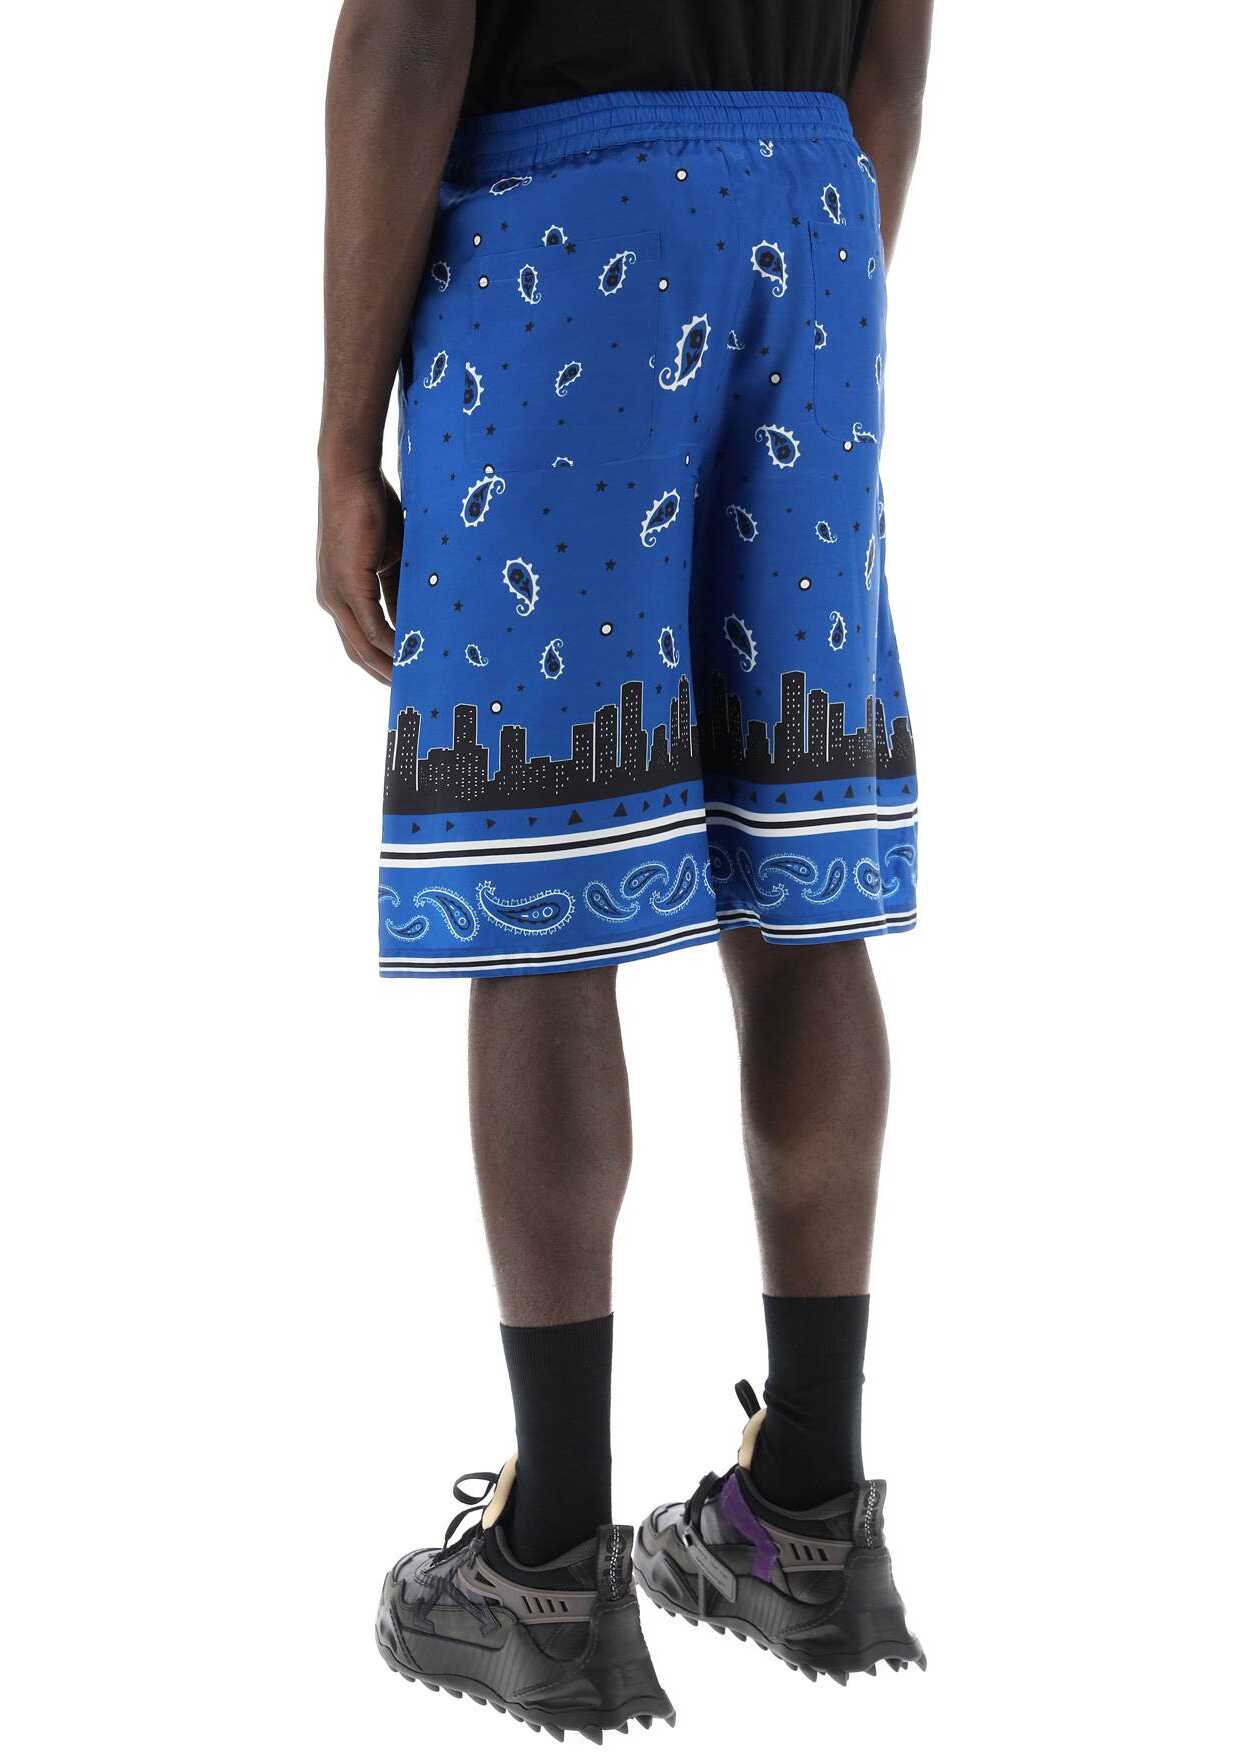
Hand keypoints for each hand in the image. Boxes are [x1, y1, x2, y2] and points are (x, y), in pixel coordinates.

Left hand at [316, 468, 403, 683]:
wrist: (351, 476)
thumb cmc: (373, 509)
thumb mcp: (392, 559)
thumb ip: (399, 590)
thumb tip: (417, 617)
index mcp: (341, 595)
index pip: (360, 641)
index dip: (382, 662)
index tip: (407, 679)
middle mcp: (334, 600)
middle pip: (358, 653)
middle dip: (385, 675)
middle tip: (413, 695)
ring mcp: (337, 595)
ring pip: (362, 646)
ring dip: (389, 667)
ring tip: (417, 684)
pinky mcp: (347, 584)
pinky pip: (370, 627)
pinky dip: (390, 645)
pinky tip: (410, 658)